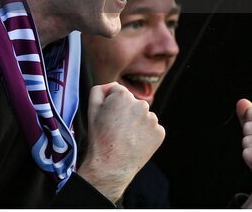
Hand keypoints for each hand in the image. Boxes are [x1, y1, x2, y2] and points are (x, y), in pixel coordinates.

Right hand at [76, 83, 164, 202]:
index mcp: (123, 95)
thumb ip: (99, 89)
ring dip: (136, 122)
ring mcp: (153, 119)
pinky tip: (134, 142)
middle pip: (131, 103)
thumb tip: (111, 87)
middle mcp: (141, 104)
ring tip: (125, 136)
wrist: (111, 164)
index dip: (110, 103)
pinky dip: (144, 133)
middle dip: (125, 111)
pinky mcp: (160, 133)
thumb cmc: (99, 136)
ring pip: (142, 115)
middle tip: (115, 128)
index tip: (107, 117)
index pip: (117, 91)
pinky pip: (151, 128)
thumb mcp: (91, 108)